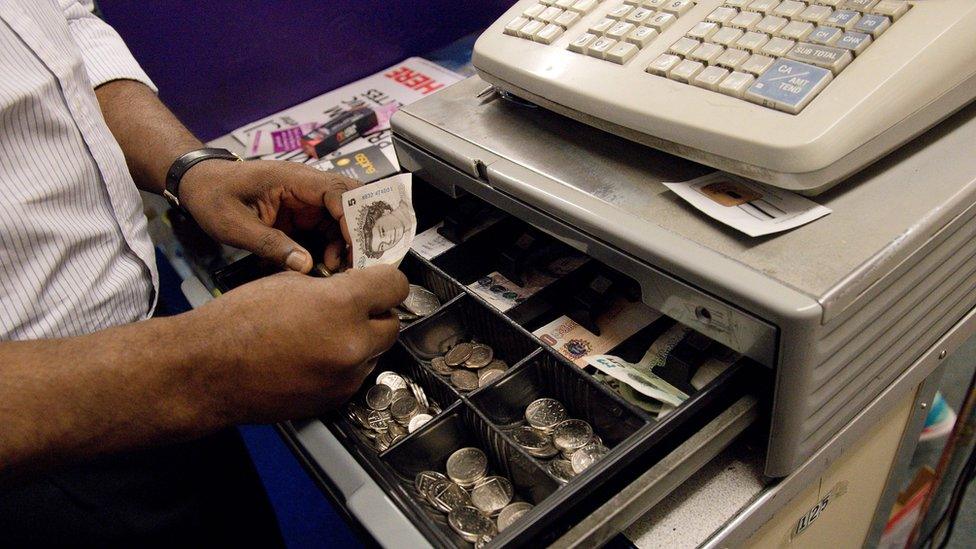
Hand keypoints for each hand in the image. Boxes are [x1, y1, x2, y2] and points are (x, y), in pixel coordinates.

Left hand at [178, 159, 359, 272]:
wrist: (197, 185)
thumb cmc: (212, 196)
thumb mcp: (235, 225)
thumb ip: (269, 244)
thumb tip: (305, 265)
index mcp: (293, 179)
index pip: (338, 191)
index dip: (352, 218)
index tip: (354, 247)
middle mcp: (306, 186)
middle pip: (349, 203)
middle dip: (357, 231)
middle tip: (355, 261)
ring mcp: (305, 200)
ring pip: (341, 219)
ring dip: (345, 242)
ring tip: (336, 268)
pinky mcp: (301, 214)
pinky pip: (326, 228)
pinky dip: (332, 246)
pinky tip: (326, 264)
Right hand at [186, 264, 408, 421]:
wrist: (207, 371)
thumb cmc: (237, 323)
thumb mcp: (289, 282)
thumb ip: (332, 285)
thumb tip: (355, 288)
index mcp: (342, 305)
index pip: (395, 286)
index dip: (386, 280)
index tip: (380, 281)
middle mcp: (352, 344)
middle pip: (391, 323)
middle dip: (374, 313)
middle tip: (350, 307)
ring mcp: (345, 377)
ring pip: (374, 351)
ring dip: (360, 340)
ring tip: (323, 333)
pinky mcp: (334, 399)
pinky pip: (355, 375)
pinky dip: (343, 364)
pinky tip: (314, 356)